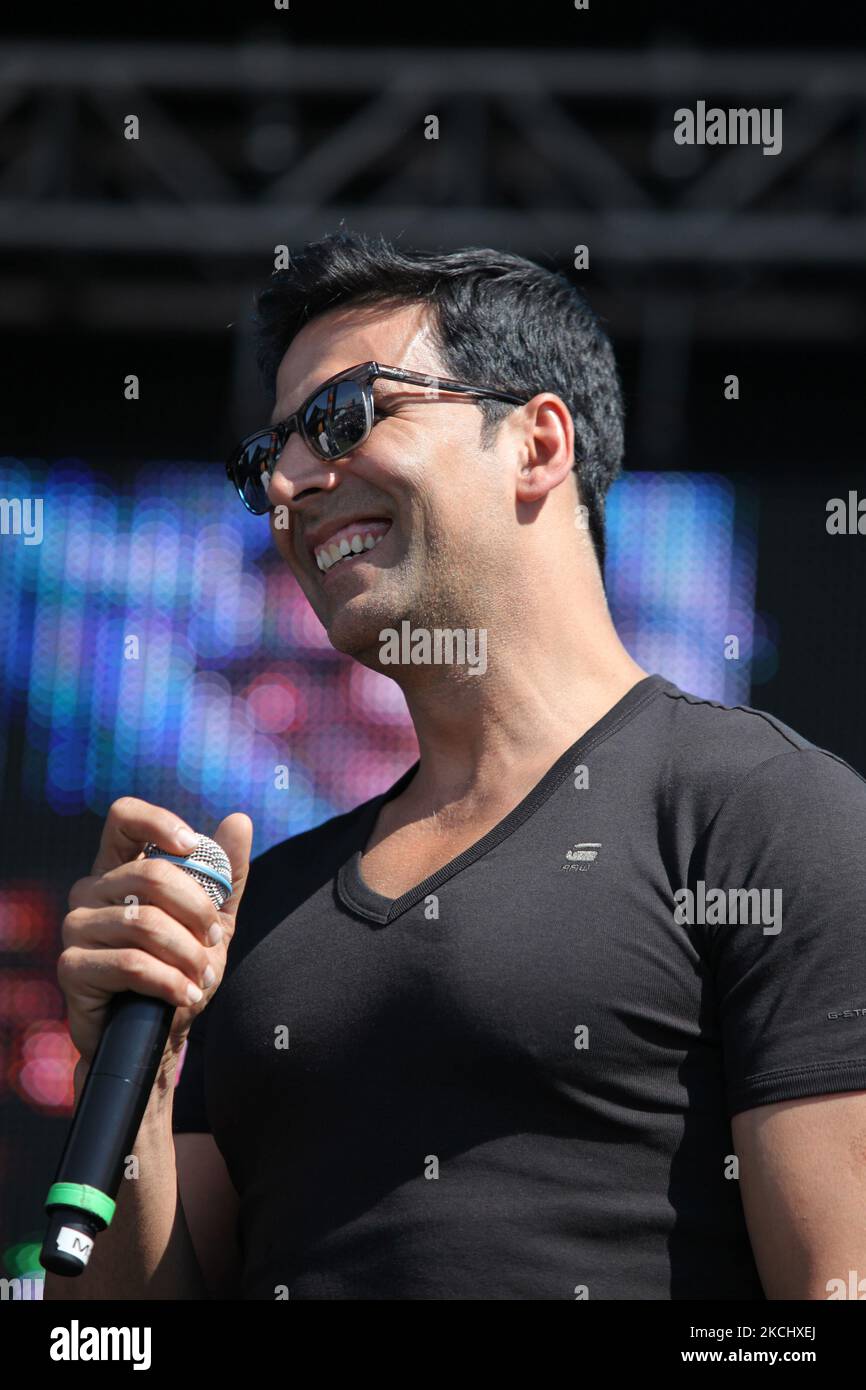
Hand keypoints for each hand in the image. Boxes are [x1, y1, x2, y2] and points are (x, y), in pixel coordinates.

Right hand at [58, 798, 252, 1073]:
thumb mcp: (213, 921)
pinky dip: (169, 981)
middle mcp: (90, 890)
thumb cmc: (180, 970)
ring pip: (144, 923)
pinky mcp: (72, 966)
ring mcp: (76, 926)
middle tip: (215, 942)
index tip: (192, 847)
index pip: (125, 818)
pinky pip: (130, 963)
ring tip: (203, 978)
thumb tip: (240, 820)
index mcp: (120, 869)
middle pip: (150, 874)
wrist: (158, 1035)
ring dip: (187, 954)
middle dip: (198, 911)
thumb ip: (225, 875)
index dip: (158, 822)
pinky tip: (185, 995)